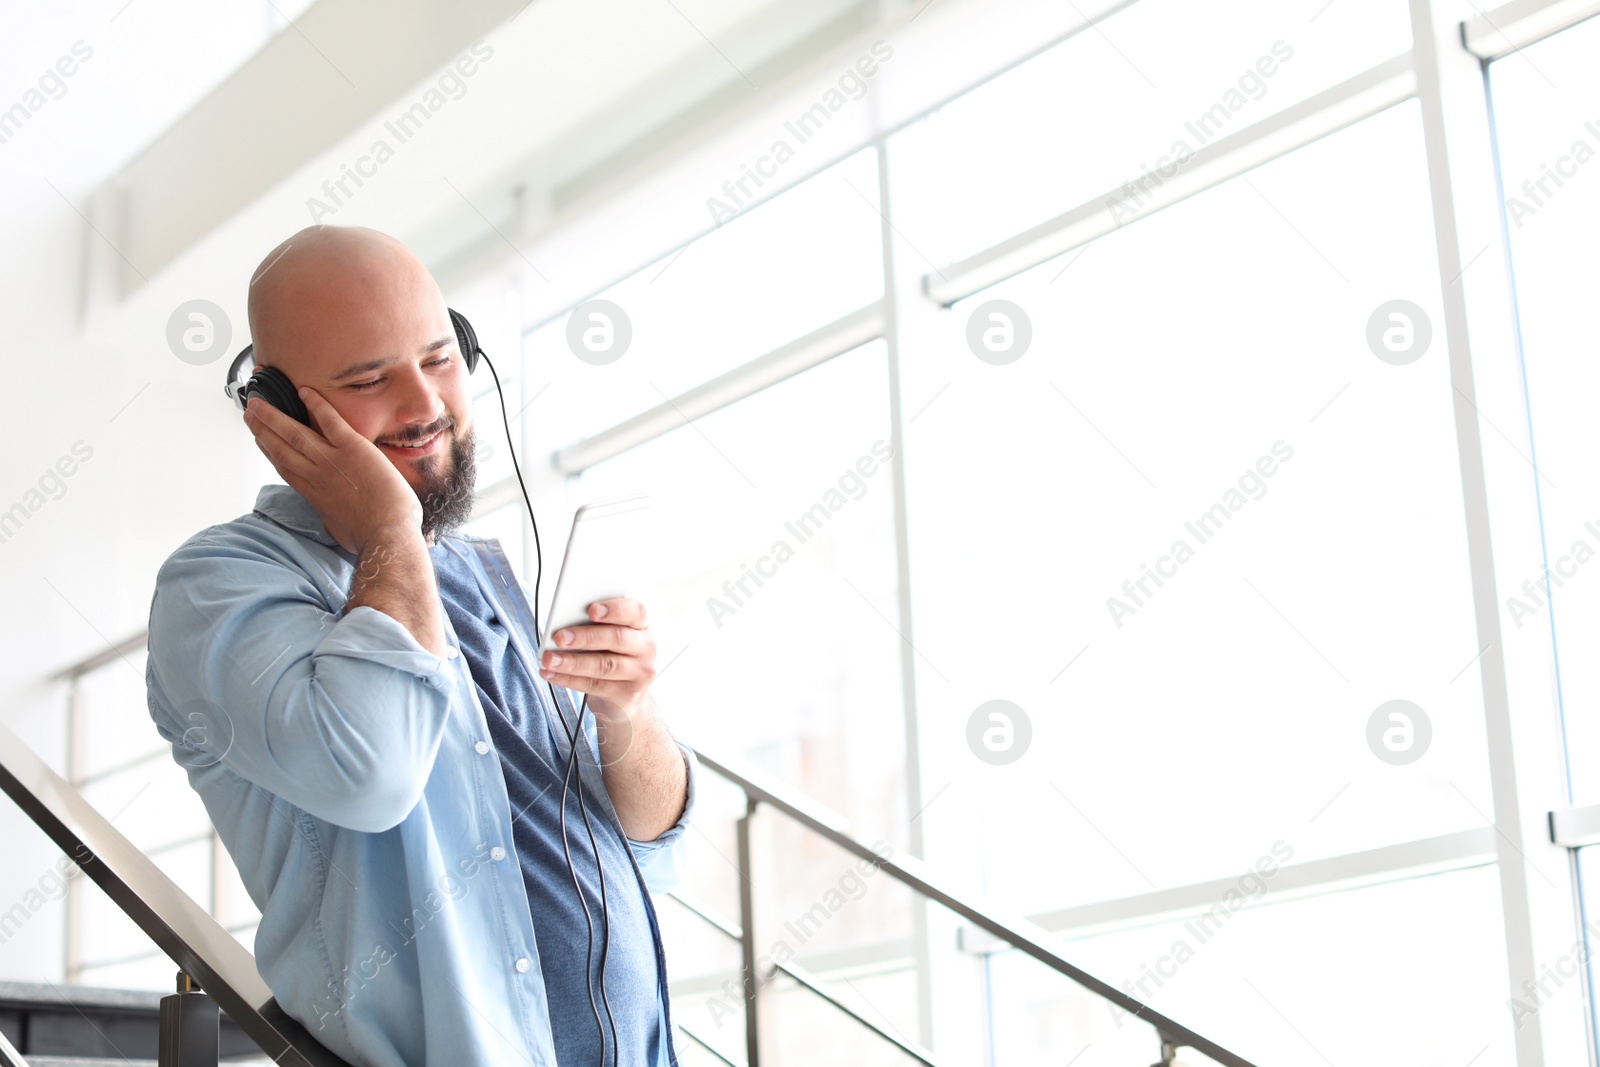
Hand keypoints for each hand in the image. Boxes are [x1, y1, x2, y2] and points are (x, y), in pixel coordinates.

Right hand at [243, 388, 420, 554]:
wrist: (387, 536)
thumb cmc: (369, 538)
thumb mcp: (340, 530)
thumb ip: (332, 519)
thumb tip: (332, 521)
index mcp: (314, 494)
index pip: (284, 467)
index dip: (268, 451)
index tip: (258, 438)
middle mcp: (317, 475)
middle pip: (281, 448)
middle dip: (262, 429)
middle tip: (249, 413)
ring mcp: (333, 461)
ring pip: (296, 434)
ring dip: (275, 416)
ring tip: (259, 403)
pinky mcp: (354, 450)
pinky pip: (331, 421)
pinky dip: (317, 405)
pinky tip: (304, 391)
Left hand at [539, 599, 657, 721]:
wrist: (625, 697)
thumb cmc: (612, 657)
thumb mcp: (609, 638)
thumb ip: (595, 627)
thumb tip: (564, 625)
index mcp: (641, 626)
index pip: (635, 611)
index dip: (614, 609)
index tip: (591, 610)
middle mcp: (646, 648)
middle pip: (617, 638)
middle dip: (585, 637)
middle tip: (559, 637)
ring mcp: (640, 673)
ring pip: (604, 666)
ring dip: (573, 662)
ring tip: (549, 659)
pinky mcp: (628, 694)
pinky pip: (595, 685)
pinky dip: (569, 679)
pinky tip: (552, 674)